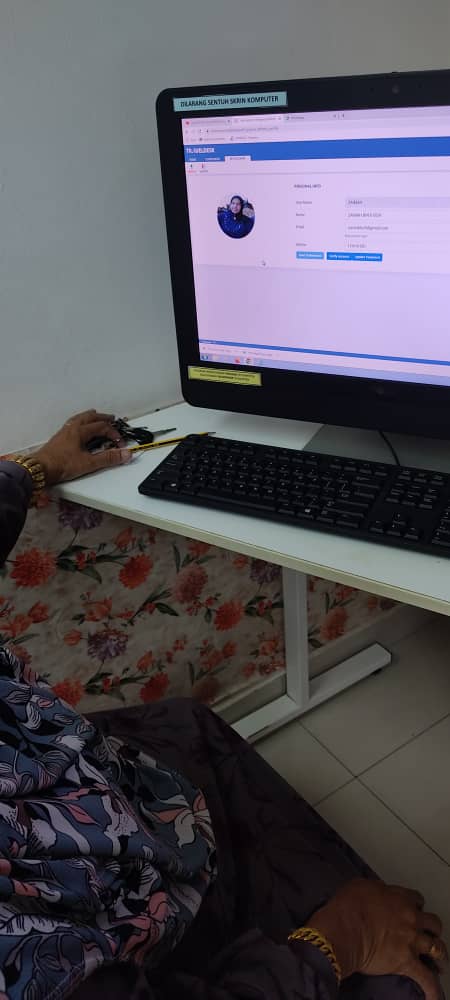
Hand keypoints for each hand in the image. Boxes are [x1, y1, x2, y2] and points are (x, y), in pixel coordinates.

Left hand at [33, 409, 132, 485]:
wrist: (41, 468)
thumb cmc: (61, 465)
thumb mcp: (89, 463)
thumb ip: (108, 458)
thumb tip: (125, 454)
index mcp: (80, 431)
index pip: (102, 427)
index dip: (114, 434)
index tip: (120, 444)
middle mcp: (72, 428)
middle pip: (90, 417)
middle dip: (102, 417)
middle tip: (111, 418)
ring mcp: (64, 432)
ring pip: (79, 418)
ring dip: (89, 416)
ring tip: (95, 415)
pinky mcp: (58, 438)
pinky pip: (71, 424)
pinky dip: (79, 421)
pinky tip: (78, 427)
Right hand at [310, 879, 446, 998]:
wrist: (344, 930)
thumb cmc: (348, 907)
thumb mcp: (361, 885)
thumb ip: (377, 889)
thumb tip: (378, 893)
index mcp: (400, 898)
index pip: (417, 899)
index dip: (416, 905)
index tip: (413, 909)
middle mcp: (411, 918)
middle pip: (433, 922)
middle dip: (432, 928)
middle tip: (429, 933)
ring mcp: (411, 941)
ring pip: (437, 947)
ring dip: (439, 954)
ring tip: (440, 960)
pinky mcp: (406, 962)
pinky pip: (426, 978)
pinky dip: (433, 989)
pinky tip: (435, 996)